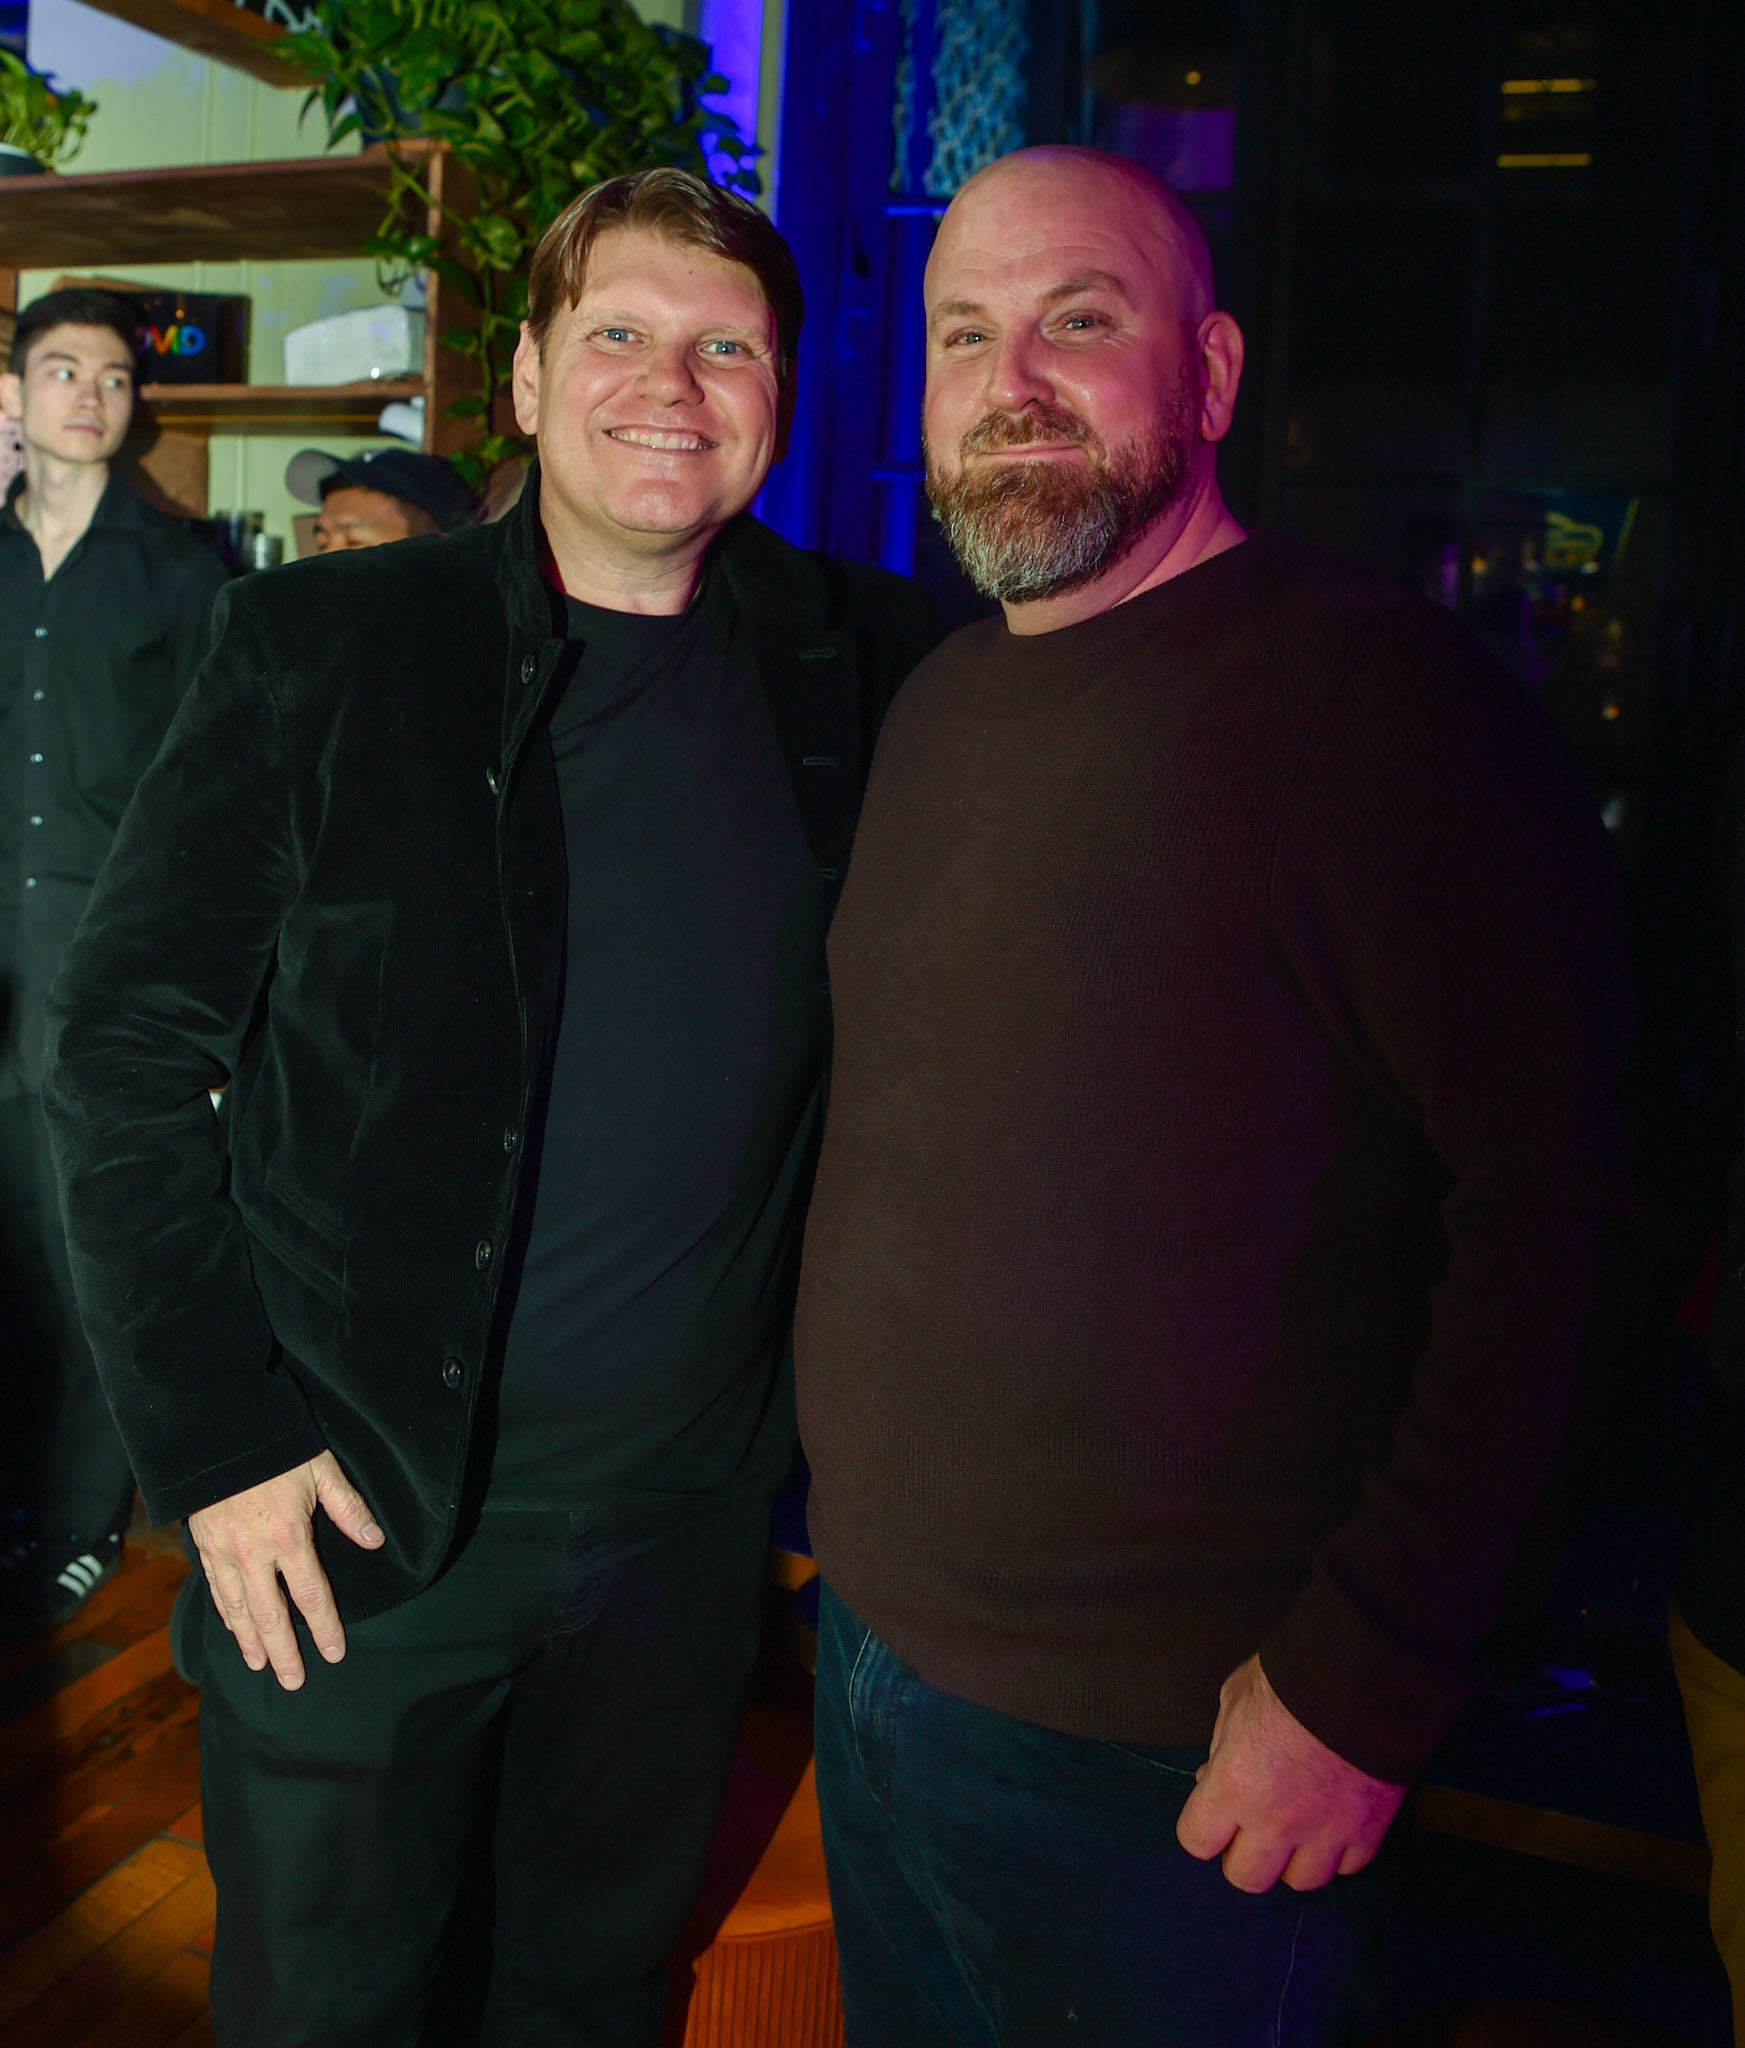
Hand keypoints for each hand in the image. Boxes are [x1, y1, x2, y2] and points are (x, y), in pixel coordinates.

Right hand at [187, 1450, 383, 1689]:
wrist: (216, 1432)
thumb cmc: (276, 1447)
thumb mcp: (321, 1469)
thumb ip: (348, 1508)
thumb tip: (375, 1541)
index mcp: (288, 1536)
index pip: (311, 1594)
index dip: (324, 1626)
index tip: (334, 1653)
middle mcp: (253, 1553)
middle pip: (271, 1614)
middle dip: (283, 1651)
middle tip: (293, 1681)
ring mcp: (223, 1552)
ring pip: (237, 1608)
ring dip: (250, 1640)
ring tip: (260, 1665)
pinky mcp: (202, 1545)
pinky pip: (215, 1589)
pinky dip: (225, 1614)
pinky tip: (233, 1628)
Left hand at [1175, 1654, 1404, 1892]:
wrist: (1363, 1677)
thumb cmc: (1291, 1680)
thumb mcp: (1236, 1697)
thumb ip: (1221, 1743)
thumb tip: (1214, 1774)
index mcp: (1233, 1787)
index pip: (1197, 1840)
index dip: (1202, 1826)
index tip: (1212, 1811)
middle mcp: (1275, 1822)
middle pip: (1246, 1877)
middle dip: (1243, 1853)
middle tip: (1252, 1826)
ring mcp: (1324, 1833)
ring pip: (1300, 1881)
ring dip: (1294, 1859)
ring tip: (1297, 1829)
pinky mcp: (1367, 1832)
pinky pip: (1348, 1867)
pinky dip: (1340, 1851)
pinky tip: (1335, 1823)